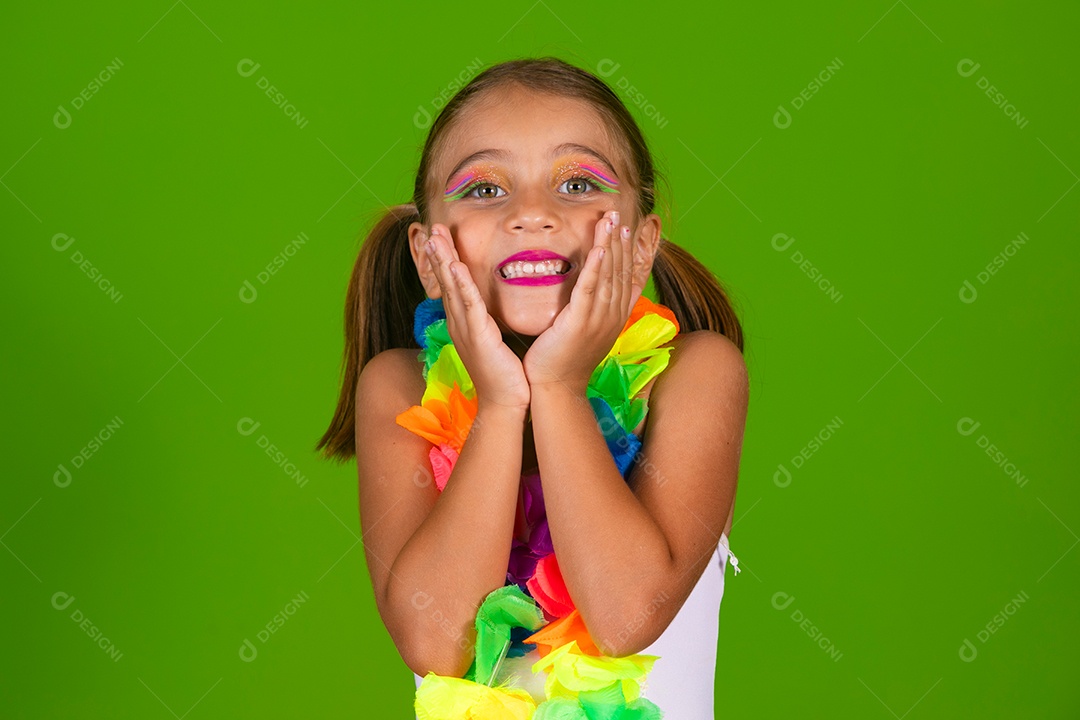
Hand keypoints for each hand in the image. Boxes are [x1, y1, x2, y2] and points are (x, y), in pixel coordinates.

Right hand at [423, 223, 530, 411]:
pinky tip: (456, 266)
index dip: (445, 261)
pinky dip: (461, 284)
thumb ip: (492, 324)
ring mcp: (466, 329)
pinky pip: (469, 305)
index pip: (453, 286)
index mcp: (465, 324)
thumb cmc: (505, 376)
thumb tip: (495, 312)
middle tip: (431, 228)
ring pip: (452, 288)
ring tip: (435, 238)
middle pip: (446, 282)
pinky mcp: (479, 336)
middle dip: (438, 254)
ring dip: (443, 261)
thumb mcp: (496, 343)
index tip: (440, 239)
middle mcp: (460, 324)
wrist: (506, 404)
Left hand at [522, 210, 634, 394]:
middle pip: (619, 270)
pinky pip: (590, 289)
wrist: (555, 387)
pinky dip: (597, 267)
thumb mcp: (587, 331)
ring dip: (610, 244)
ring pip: (608, 274)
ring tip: (611, 220)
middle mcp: (612, 316)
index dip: (628, 251)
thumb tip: (600, 292)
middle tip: (618, 214)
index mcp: (614, 317)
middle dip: (620, 240)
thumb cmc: (564, 359)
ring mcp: (598, 319)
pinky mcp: (580, 322)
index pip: (626, 277)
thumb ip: (595, 308)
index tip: (628, 229)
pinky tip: (599, 248)